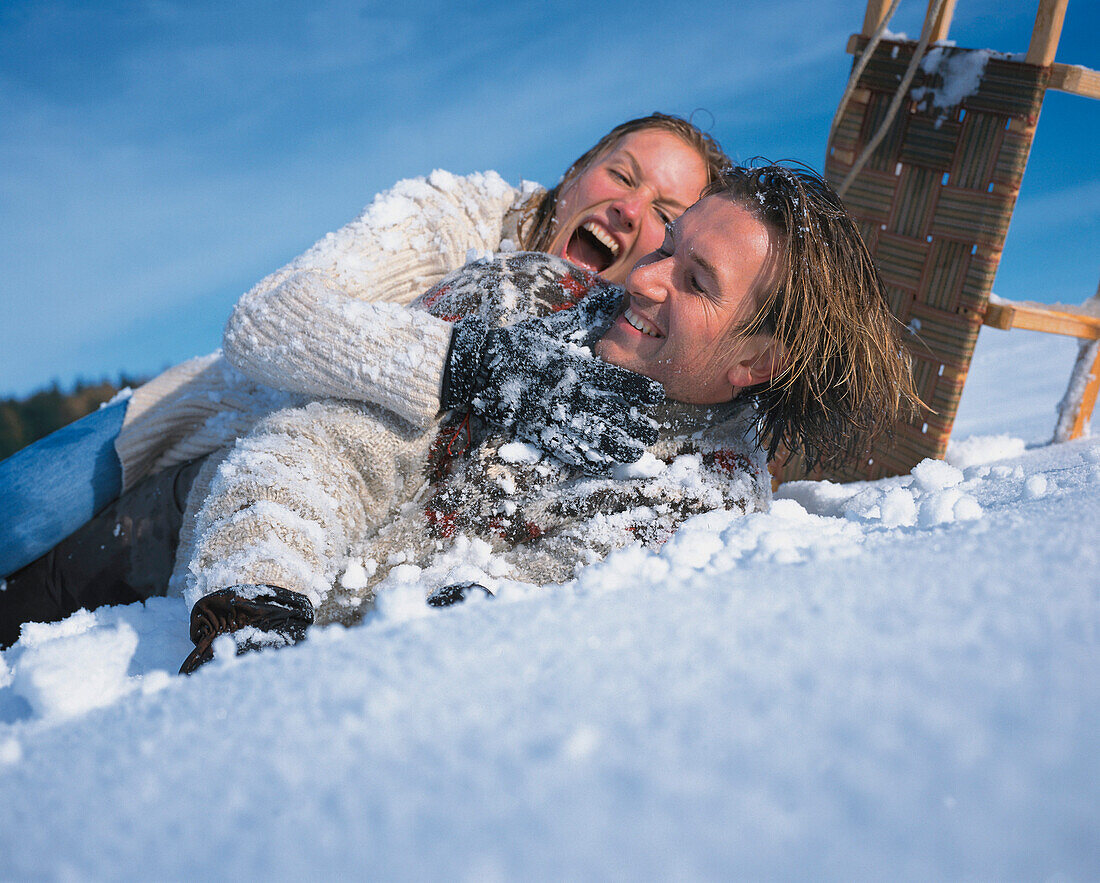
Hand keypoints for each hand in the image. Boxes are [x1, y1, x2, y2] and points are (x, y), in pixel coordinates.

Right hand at [442, 313, 663, 470]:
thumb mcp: (556, 327)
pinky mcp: (540, 431)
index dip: (638, 390)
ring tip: (636, 451)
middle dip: (635, 424)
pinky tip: (606, 464)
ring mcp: (554, 415)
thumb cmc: (521, 345)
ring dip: (618, 446)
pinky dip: (589, 459)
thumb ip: (587, 316)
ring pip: (594, 436)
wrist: (481, 368)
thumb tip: (613, 295)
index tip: (657, 396)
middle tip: (651, 431)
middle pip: (611, 413)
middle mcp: (568, 392)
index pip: (616, 380)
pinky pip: (569, 449)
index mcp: (575, 366)